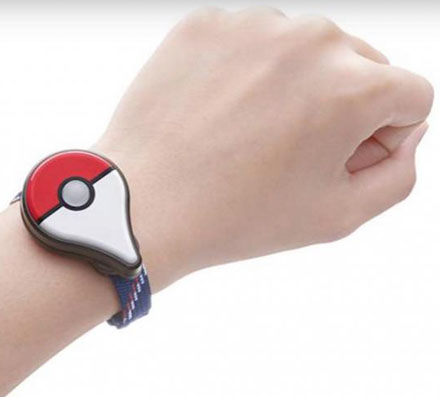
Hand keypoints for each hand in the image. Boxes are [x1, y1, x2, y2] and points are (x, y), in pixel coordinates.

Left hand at [93, 7, 433, 289]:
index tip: (335, 161)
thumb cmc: (238, 217)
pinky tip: (218, 111)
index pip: (409, 97)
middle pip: (358, 65)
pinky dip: (242, 73)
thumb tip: (403, 128)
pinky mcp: (204, 24)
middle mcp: (310, 40)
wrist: (143, 204)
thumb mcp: (340, 216)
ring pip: (301, 50)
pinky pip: (248, 43)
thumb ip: (398, 172)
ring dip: (290, 85)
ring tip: (248, 132)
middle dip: (340, 105)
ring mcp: (252, 25)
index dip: (379, 138)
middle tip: (289, 150)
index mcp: (355, 86)